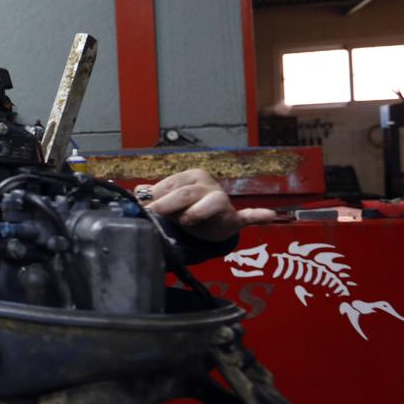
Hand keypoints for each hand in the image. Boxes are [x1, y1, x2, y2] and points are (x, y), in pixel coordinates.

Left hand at [136, 168, 275, 241]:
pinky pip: (248, 216)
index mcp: (191, 176)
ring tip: (185, 222)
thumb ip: (152, 196)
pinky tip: (267, 216)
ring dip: (193, 215)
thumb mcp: (167, 202)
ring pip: (210, 203)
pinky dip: (257, 216)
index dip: (154, 197)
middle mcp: (209, 184)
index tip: (140, 207)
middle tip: (152, 215)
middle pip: (186, 193)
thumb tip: (136, 193)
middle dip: (166, 205)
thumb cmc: (186, 209)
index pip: (170, 184)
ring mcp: (223, 201)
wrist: (209, 226)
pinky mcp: (235, 218)